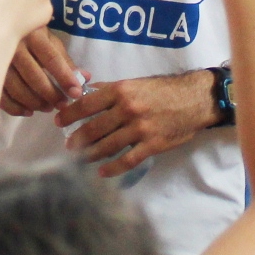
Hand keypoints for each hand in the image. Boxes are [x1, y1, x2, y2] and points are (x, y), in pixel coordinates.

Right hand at [0, 25, 85, 117]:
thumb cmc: (31, 34)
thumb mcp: (50, 41)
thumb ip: (66, 61)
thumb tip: (84, 78)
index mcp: (33, 35)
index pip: (52, 59)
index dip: (65, 77)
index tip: (76, 92)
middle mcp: (14, 46)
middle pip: (34, 76)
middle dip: (51, 94)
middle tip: (62, 104)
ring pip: (17, 88)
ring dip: (34, 102)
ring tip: (47, 107)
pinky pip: (1, 95)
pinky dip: (15, 107)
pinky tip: (27, 111)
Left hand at [56, 71, 214, 176]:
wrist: (194, 99)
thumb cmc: (164, 89)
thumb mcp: (135, 83)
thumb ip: (111, 89)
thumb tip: (87, 92)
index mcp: (121, 91)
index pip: (87, 104)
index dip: (70, 114)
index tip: (59, 121)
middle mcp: (128, 109)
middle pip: (94, 128)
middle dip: (77, 139)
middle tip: (68, 145)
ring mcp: (140, 129)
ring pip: (107, 146)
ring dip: (90, 154)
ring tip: (81, 159)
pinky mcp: (152, 145)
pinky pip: (127, 160)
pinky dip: (112, 168)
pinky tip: (103, 172)